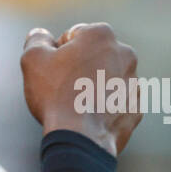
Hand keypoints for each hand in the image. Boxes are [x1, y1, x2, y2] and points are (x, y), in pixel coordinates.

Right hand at [21, 23, 141, 156]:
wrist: (82, 137)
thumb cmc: (56, 93)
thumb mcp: (34, 58)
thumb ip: (37, 39)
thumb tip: (42, 34)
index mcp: (102, 35)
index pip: (74, 35)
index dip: (59, 51)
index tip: (55, 69)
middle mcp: (126, 54)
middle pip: (94, 56)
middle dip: (80, 66)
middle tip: (63, 86)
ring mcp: (135, 82)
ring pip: (106, 79)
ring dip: (93, 86)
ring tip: (76, 103)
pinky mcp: (136, 107)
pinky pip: (115, 102)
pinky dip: (104, 106)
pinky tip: (89, 116)